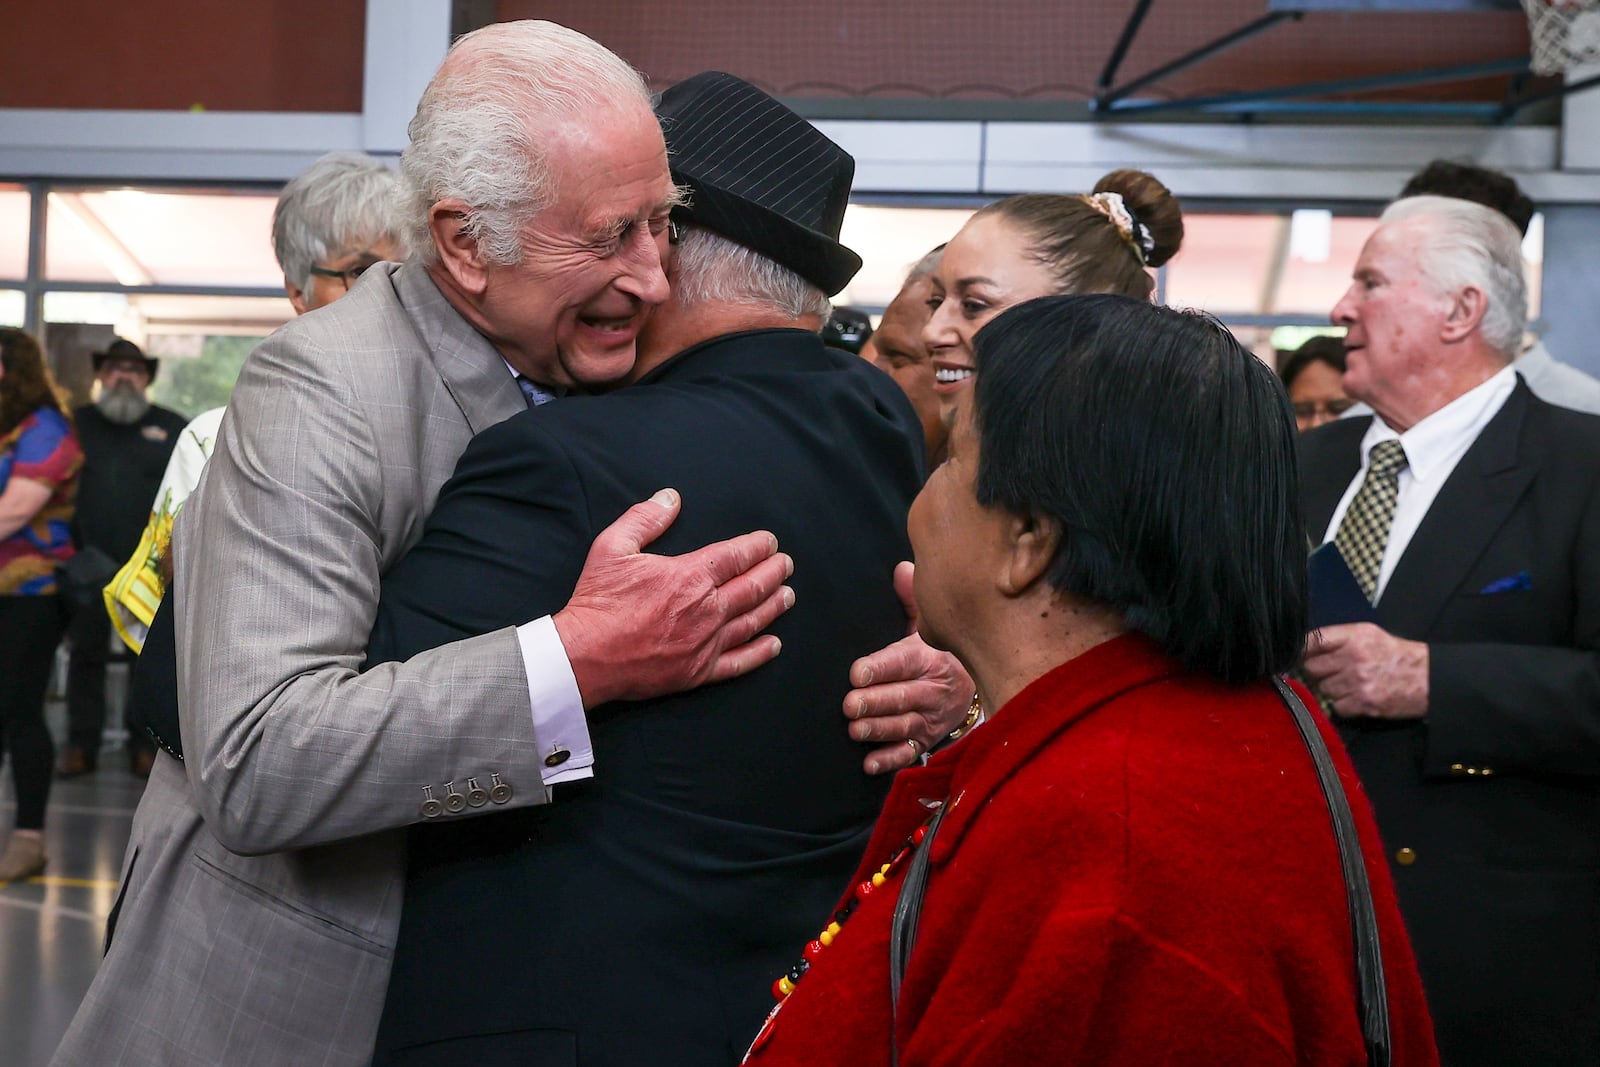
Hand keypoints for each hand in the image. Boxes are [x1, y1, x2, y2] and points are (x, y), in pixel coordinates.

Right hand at [554, 489, 793, 706]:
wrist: (583, 656)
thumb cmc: (598, 602)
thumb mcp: (613, 548)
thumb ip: (645, 519)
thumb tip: (670, 497)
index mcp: (689, 576)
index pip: (736, 556)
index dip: (757, 547)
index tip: (769, 542)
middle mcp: (706, 609)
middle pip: (752, 587)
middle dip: (773, 573)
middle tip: (786, 565)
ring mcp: (705, 643)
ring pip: (752, 621)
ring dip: (774, 606)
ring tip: (788, 596)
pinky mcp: (698, 672)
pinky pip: (739, 662)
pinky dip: (760, 653)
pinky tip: (774, 645)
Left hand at [844, 562, 974, 774]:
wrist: (971, 689)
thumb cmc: (938, 653)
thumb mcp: (928, 626)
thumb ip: (911, 600)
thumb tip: (902, 568)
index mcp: (931, 659)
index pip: (904, 662)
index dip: (881, 667)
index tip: (857, 672)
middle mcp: (934, 690)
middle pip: (904, 697)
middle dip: (876, 702)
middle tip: (850, 705)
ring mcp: (931, 719)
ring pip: (904, 726)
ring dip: (879, 730)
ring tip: (855, 730)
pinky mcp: (926, 742)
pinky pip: (909, 754)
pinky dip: (889, 760)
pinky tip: (869, 763)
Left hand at [1301, 622, 1428, 719]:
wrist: (1430, 679)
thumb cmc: (1397, 655)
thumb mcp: (1370, 635)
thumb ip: (1339, 639)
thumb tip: (1307, 647)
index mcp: (1355, 637)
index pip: (1313, 640)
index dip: (1300, 648)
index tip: (1295, 654)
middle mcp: (1354, 657)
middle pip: (1312, 667)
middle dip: (1318, 671)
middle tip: (1332, 672)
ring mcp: (1358, 682)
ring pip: (1323, 688)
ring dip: (1331, 689)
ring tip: (1350, 685)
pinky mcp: (1364, 703)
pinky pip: (1335, 706)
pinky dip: (1342, 705)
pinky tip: (1356, 698)